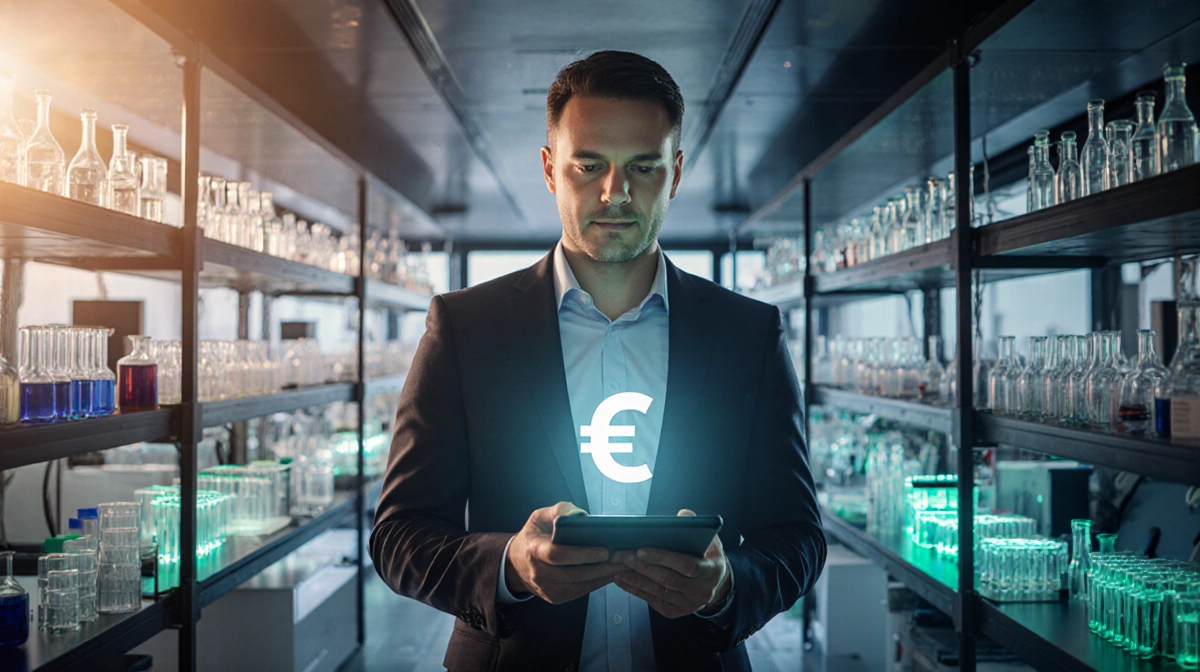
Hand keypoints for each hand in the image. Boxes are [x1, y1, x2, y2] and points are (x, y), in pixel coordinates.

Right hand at [505, 502, 624, 604]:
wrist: (517, 564)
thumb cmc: (534, 535)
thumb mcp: (540, 517)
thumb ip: (560, 511)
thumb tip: (583, 516)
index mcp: (534, 550)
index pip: (558, 555)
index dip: (583, 554)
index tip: (605, 550)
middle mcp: (539, 573)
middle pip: (575, 573)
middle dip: (602, 566)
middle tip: (624, 556)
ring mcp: (547, 589)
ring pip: (581, 584)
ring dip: (605, 575)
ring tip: (624, 563)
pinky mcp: (556, 597)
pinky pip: (582, 591)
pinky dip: (599, 581)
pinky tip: (613, 572)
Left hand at [613, 509, 730, 618]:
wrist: (716, 583)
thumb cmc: (708, 555)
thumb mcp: (709, 539)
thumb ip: (696, 527)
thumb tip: (682, 515)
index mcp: (712, 570)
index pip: (686, 565)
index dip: (663, 558)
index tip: (641, 550)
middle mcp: (702, 590)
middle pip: (668, 580)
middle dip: (643, 567)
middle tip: (622, 556)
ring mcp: (690, 604)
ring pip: (658, 592)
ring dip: (635, 579)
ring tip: (617, 567)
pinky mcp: (677, 611)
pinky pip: (654, 601)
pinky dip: (637, 590)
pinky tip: (623, 580)